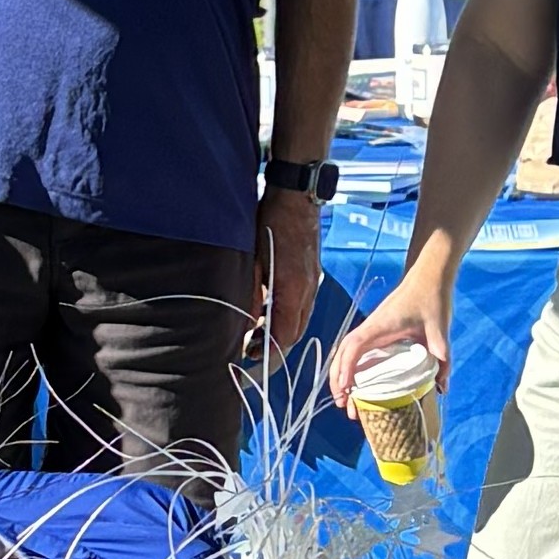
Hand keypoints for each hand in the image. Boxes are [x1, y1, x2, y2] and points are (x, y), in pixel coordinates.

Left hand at [251, 188, 321, 354]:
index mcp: (294, 290)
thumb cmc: (273, 221)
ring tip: (257, 338)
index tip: (252, 363)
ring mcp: (312, 283)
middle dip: (275, 349)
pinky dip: (286, 317)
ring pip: (299, 321)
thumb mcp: (253, 260)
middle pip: (295, 334)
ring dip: (280, 333)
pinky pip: (301, 306)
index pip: (285, 336)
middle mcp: (308, 291)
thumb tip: (246, 324)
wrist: (297, 195)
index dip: (269, 354)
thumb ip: (252, 296)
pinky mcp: (311, 275)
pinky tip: (269, 315)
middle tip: (250, 354)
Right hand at [325, 271, 448, 416]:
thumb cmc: (432, 299)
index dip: (346, 368)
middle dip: (338, 379)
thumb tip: (442, 388)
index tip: (346, 389)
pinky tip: (357, 384)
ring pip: (346, 353)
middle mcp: (370, 328)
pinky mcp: (376, 331)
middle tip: (343, 405)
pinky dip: (351, 367)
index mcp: (380, 326)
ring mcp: (371, 330)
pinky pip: (357, 351)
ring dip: (341, 375)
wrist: (429, 277)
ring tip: (346, 400)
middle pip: (343, 353)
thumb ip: (442, 359)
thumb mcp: (440, 330)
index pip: (354, 346)